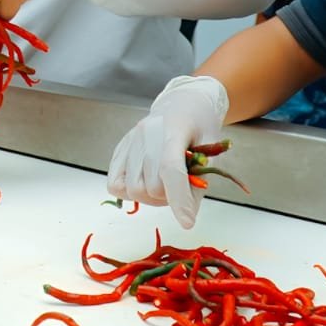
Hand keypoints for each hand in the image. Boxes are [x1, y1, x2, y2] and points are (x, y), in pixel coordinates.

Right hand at [105, 75, 227, 228]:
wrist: (183, 103)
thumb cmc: (201, 126)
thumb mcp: (212, 151)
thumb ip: (198, 182)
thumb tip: (186, 215)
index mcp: (175, 129)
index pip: (170, 168)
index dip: (178, 199)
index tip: (187, 223)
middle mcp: (146, 133)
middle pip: (151, 184)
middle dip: (168, 197)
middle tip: (181, 190)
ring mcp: (130, 140)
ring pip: (132, 189)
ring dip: (150, 197)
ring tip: (164, 185)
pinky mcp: (120, 148)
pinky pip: (114, 183)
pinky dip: (129, 192)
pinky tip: (145, 183)